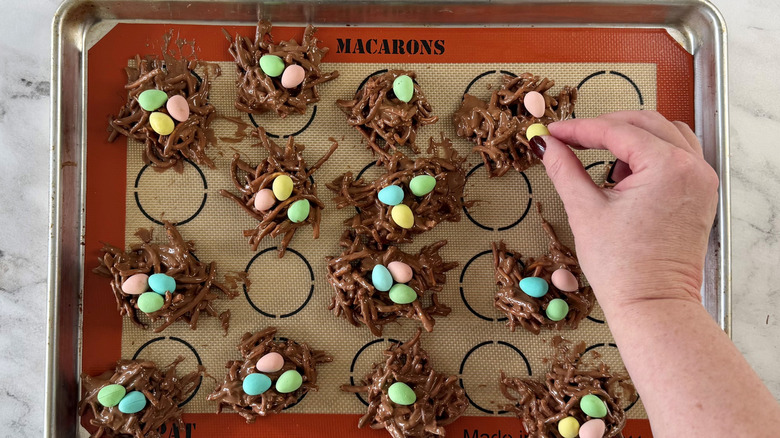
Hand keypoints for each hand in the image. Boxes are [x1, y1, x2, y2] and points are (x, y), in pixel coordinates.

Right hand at [532, 111, 718, 306]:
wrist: (652, 306)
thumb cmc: (624, 268)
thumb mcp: (585, 210)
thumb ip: (564, 169)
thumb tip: (546, 144)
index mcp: (668, 166)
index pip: (617, 131)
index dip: (579, 128)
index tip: (554, 131)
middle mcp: (692, 167)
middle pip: (645, 123)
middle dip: (604, 127)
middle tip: (570, 138)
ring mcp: (701, 180)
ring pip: (666, 134)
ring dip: (631, 136)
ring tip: (599, 155)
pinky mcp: (700, 194)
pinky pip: (678, 156)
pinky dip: (651, 153)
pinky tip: (625, 173)